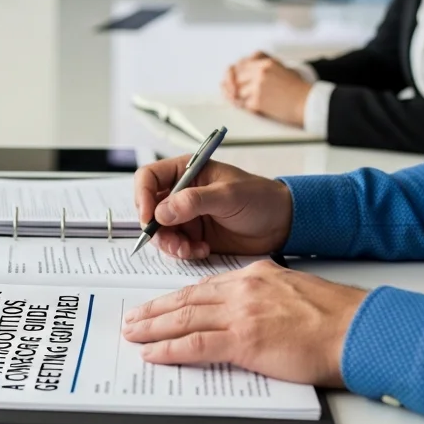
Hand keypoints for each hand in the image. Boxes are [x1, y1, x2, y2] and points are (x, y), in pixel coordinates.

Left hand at [122, 262, 367, 386]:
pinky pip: (195, 345)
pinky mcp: (243, 340)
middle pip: (188, 299)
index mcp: (256, 275)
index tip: (162, 304)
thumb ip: (268, 295)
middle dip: (157, 309)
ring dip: (154, 327)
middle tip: (135, 318)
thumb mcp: (295, 291)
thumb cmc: (337, 318)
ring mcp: (241, 313)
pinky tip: (153, 354)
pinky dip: (169, 350)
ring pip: (184, 318)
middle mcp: (243, 288)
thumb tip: (253, 312)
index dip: (179, 297)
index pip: (206, 286)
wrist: (355, 328)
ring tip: (134, 334)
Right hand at [133, 156, 292, 258]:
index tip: (148, 218)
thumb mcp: (228, 195)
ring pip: (160, 231)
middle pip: (149, 208)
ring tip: (190, 249)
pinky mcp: (193, 235)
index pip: (148, 178)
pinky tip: (202, 250)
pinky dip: (183, 252)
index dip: (142, 196)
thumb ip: (194, 201)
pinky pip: (175, 246)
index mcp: (187, 171)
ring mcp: (186, 215)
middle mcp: (181, 192)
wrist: (281, 224)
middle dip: (156, 228)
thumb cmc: (260, 198)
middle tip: (173, 242)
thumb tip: (161, 212)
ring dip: (170, 244)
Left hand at [224, 53, 310, 126]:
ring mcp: (258, 86)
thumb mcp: (282, 69)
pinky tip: (255, 108)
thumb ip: (263, 67)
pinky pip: (245, 105)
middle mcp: (260, 72)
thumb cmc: (298, 89)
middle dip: (234, 86)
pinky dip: (248, 108)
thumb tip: (244, 70)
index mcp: (266, 63)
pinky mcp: (258, 101)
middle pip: (236, 78)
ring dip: (241, 98)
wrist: (308, 102)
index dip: (235, 73)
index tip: (232, 79)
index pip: (241, 65)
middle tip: (232, 92)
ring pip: (239, 92)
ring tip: (249, 101)